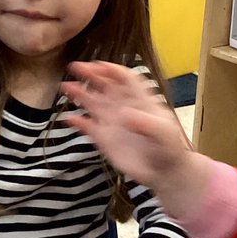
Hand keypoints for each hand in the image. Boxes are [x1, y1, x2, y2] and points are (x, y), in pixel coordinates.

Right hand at [62, 61, 211, 220]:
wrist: (165, 172)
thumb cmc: (170, 149)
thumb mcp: (164, 133)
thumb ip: (147, 123)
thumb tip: (125, 114)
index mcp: (140, 100)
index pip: (124, 78)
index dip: (111, 70)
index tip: (97, 65)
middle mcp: (123, 107)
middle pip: (104, 85)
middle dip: (91, 75)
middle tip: (76, 67)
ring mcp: (112, 122)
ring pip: (92, 103)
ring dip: (79, 93)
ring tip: (66, 86)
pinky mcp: (104, 139)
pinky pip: (87, 127)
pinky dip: (77, 122)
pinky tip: (68, 118)